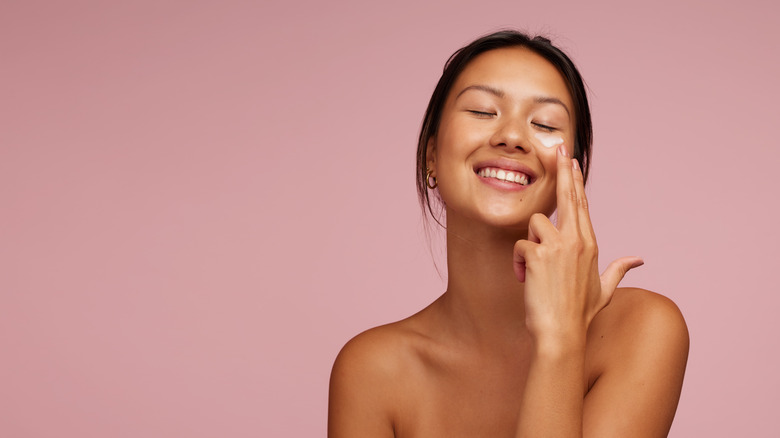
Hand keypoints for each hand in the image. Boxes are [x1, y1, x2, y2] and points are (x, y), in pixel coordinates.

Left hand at [512, 144, 643, 339]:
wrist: (562, 333)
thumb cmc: (579, 313)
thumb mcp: (604, 290)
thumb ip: (619, 269)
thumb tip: (639, 259)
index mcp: (591, 245)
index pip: (582, 205)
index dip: (576, 181)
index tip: (571, 161)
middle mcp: (577, 241)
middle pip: (568, 197)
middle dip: (563, 170)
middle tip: (557, 148)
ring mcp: (558, 246)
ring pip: (536, 223)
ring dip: (528, 244)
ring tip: (532, 270)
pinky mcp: (538, 253)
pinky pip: (520, 245)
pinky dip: (517, 262)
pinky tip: (523, 279)